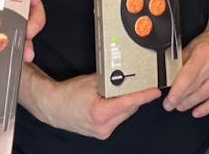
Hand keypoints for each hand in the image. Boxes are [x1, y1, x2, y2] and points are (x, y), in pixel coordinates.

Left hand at [0, 0, 45, 62]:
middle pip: (26, 6)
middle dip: (34, 16)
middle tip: (30, 29)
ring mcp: (2, 30)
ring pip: (27, 29)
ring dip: (29, 39)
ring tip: (26, 52)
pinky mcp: (3, 51)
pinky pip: (20, 49)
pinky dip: (23, 55)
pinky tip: (20, 63)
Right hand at [23, 70, 160, 139]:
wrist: (53, 107)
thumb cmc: (68, 94)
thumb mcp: (92, 81)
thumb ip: (112, 79)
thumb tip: (128, 75)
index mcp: (100, 112)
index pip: (129, 102)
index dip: (144, 96)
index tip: (155, 91)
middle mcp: (103, 125)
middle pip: (130, 108)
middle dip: (134, 95)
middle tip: (135, 83)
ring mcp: (103, 131)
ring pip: (125, 114)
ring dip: (126, 103)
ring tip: (115, 92)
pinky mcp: (102, 133)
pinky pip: (118, 119)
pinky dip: (119, 109)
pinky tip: (111, 101)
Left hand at [163, 26, 208, 116]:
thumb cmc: (206, 44)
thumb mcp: (189, 48)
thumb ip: (179, 63)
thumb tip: (167, 80)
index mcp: (203, 52)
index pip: (188, 76)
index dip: (177, 91)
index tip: (169, 101)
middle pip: (196, 87)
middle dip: (181, 99)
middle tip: (170, 105)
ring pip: (205, 95)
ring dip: (191, 104)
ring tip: (180, 106)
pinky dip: (206, 108)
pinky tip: (196, 112)